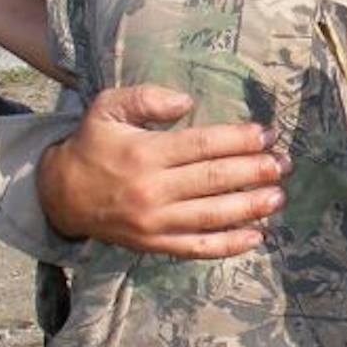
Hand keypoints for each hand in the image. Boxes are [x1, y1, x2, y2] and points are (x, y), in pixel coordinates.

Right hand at [37, 84, 289, 257]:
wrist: (61, 196)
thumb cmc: (93, 145)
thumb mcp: (107, 108)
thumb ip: (145, 98)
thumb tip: (186, 102)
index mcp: (144, 153)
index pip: (202, 145)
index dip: (239, 140)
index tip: (266, 135)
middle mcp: (152, 190)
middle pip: (213, 180)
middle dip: (254, 171)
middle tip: (284, 164)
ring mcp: (154, 222)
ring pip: (212, 216)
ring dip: (250, 207)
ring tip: (278, 197)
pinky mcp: (155, 245)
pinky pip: (198, 248)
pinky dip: (229, 245)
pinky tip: (256, 236)